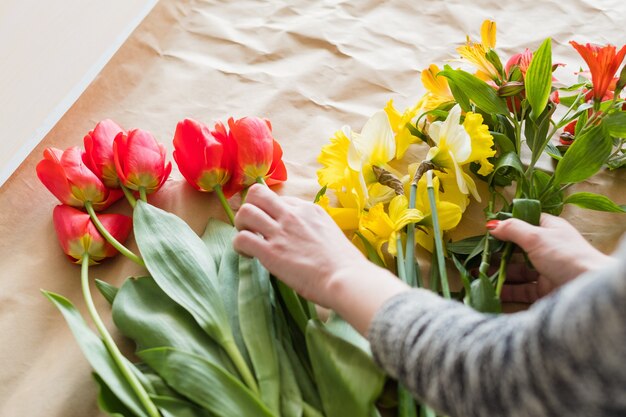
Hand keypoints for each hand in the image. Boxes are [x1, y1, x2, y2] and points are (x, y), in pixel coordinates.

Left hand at [232, 185, 407, 334]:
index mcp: (309, 209)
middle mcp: (292, 214)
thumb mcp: (330, 232)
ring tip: (248, 239)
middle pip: (257, 194)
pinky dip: (239, 246)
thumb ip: (313, 228)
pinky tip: (249, 255)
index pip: (280, 199)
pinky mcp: (270, 251)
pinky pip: (241, 238)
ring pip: (245, 212)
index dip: (272, 212)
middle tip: (252, 225)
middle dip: (249, 207)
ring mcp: (280, 231)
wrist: (345, 278)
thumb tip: (304, 236)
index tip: (274, 226)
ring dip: (241, 225)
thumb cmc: (344, 264)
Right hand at [488, 214, 616, 302]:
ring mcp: (546, 270)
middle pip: (518, 249)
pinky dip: (507, 289)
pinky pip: (521, 289)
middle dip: (498, 252)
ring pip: (518, 270)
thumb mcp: (536, 236)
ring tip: (478, 273)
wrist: (588, 289)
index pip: (526, 222)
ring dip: (498, 272)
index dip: (508, 225)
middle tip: (478, 255)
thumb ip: (512, 229)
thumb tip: (491, 225)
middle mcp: (548, 249)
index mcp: (550, 230)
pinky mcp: (544, 290)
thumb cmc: (565, 255)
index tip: (488, 230)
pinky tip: (491, 289)